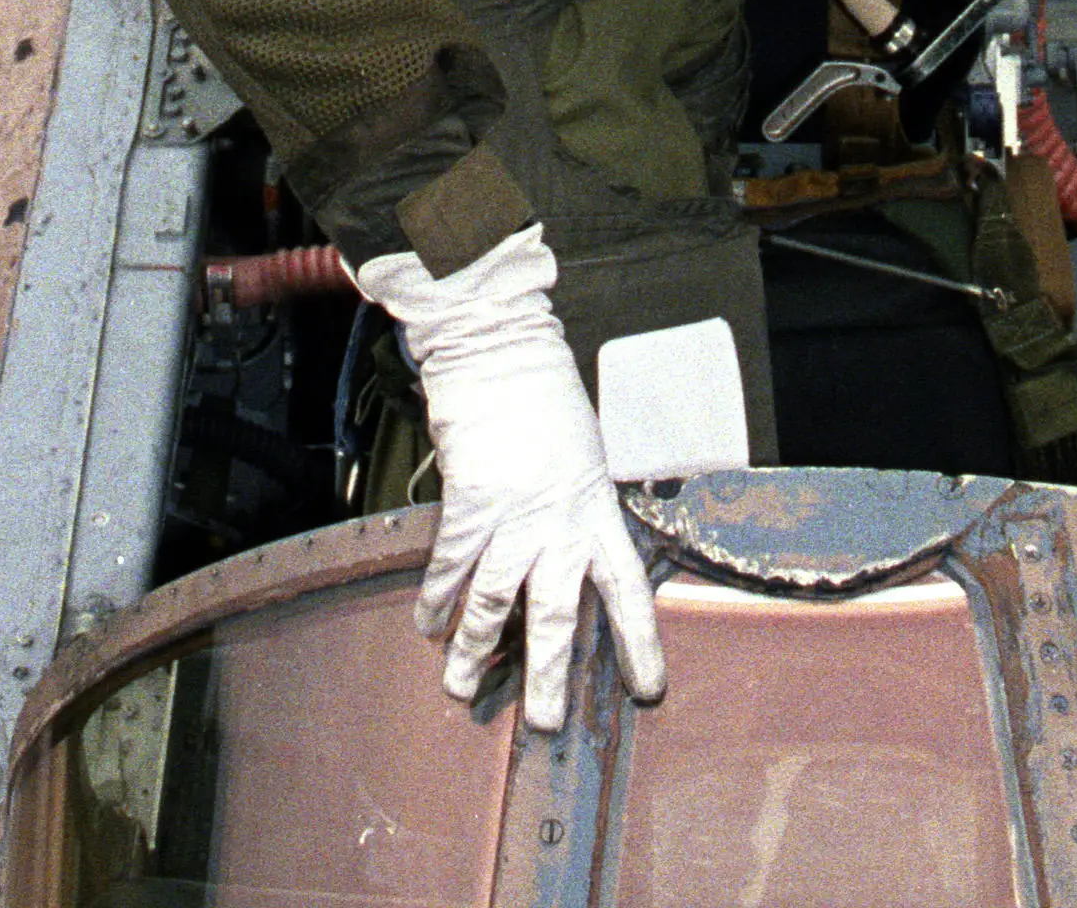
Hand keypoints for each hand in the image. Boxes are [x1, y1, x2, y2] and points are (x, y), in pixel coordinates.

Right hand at [359, 224, 665, 732]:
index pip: (628, 590)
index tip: (649, 690)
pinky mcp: (469, 504)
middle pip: (556, 617)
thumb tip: (565, 554)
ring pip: (494, 603)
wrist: (502, 350)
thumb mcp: (584, 456)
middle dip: (548, 677)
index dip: (639, 643)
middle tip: (544, 726)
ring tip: (462, 689)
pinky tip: (427, 625)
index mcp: (598, 511)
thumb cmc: (547, 398)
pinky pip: (451, 567)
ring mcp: (512, 517)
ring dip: (475, 651)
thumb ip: (578, 509)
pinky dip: (436, 599)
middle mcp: (559, 524)